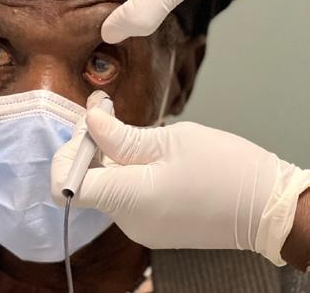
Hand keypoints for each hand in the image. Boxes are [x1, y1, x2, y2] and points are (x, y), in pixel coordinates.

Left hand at [51, 110, 309, 265]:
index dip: (68, 153)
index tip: (88, 123)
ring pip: (107, 184)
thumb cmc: (224, 169)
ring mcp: (142, 225)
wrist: (268, 208)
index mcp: (128, 200)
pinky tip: (142, 146)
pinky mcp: (155, 223)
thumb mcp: (169, 141)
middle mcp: (128, 220)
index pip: (66, 186)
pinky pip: (126, 193)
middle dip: (90, 142)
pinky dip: (125, 168)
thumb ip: (121, 136)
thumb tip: (89, 120)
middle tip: (105, 109)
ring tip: (125, 123)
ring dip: (109, 152)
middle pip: (87, 180)